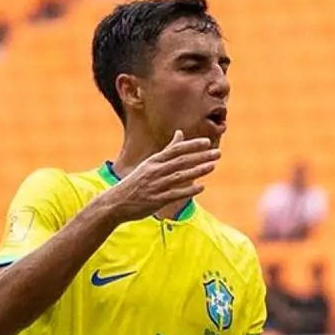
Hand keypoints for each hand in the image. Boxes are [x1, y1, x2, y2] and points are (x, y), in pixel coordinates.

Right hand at [95, 131, 218, 222]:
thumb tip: (180, 133)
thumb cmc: (136, 182)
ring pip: (180, 176)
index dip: (192, 145)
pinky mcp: (157, 200)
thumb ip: (168, 150)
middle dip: (200, 156)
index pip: (175, 150)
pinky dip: (188, 190)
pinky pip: (175, 194)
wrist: (116, 202)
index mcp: (154, 161)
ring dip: (198, 171)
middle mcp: (155, 171)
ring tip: (213, 166)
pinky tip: (201, 187)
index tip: (207, 142)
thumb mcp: (150, 163)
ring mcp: (156, 185)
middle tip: (217, 153)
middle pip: (181, 161)